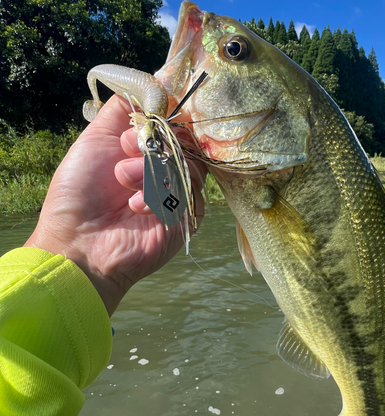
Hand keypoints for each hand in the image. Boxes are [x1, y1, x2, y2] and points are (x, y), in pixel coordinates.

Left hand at [25, 96, 206, 315]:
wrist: (78, 243)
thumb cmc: (79, 193)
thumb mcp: (93, 140)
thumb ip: (119, 111)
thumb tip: (148, 86)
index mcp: (145, 152)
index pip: (172, 124)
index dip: (164, 117)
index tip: (146, 119)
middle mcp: (164, 170)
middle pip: (184, 140)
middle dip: (151, 142)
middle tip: (124, 152)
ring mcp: (177, 194)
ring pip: (186, 163)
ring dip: (151, 169)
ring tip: (123, 181)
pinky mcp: (186, 218)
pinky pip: (189, 193)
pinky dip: (160, 195)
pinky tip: (136, 208)